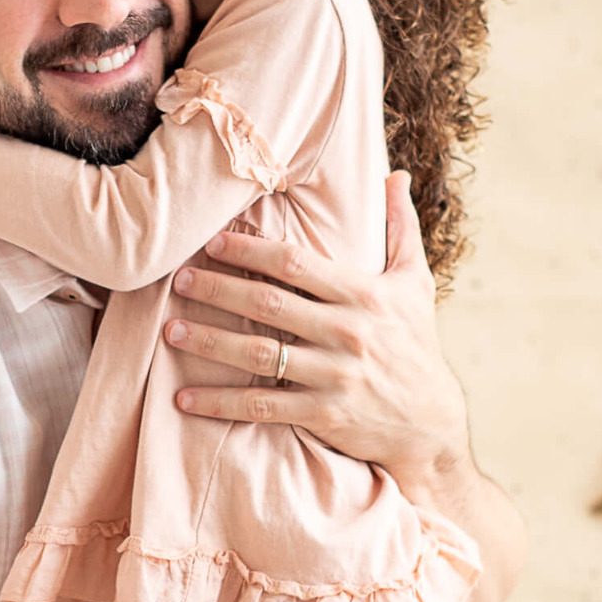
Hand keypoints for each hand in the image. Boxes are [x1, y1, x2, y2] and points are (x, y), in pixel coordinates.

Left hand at [162, 174, 469, 494]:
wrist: (431, 425)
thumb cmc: (417, 345)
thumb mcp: (416, 284)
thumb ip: (401, 227)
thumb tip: (396, 175)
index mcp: (365, 294)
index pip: (296, 263)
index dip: (250, 249)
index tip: (212, 241)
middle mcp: (349, 332)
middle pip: (270, 303)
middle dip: (220, 289)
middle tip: (180, 280)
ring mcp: (335, 376)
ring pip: (261, 355)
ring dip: (211, 343)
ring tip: (171, 331)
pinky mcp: (324, 415)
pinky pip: (263, 407)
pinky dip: (221, 403)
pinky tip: (184, 397)